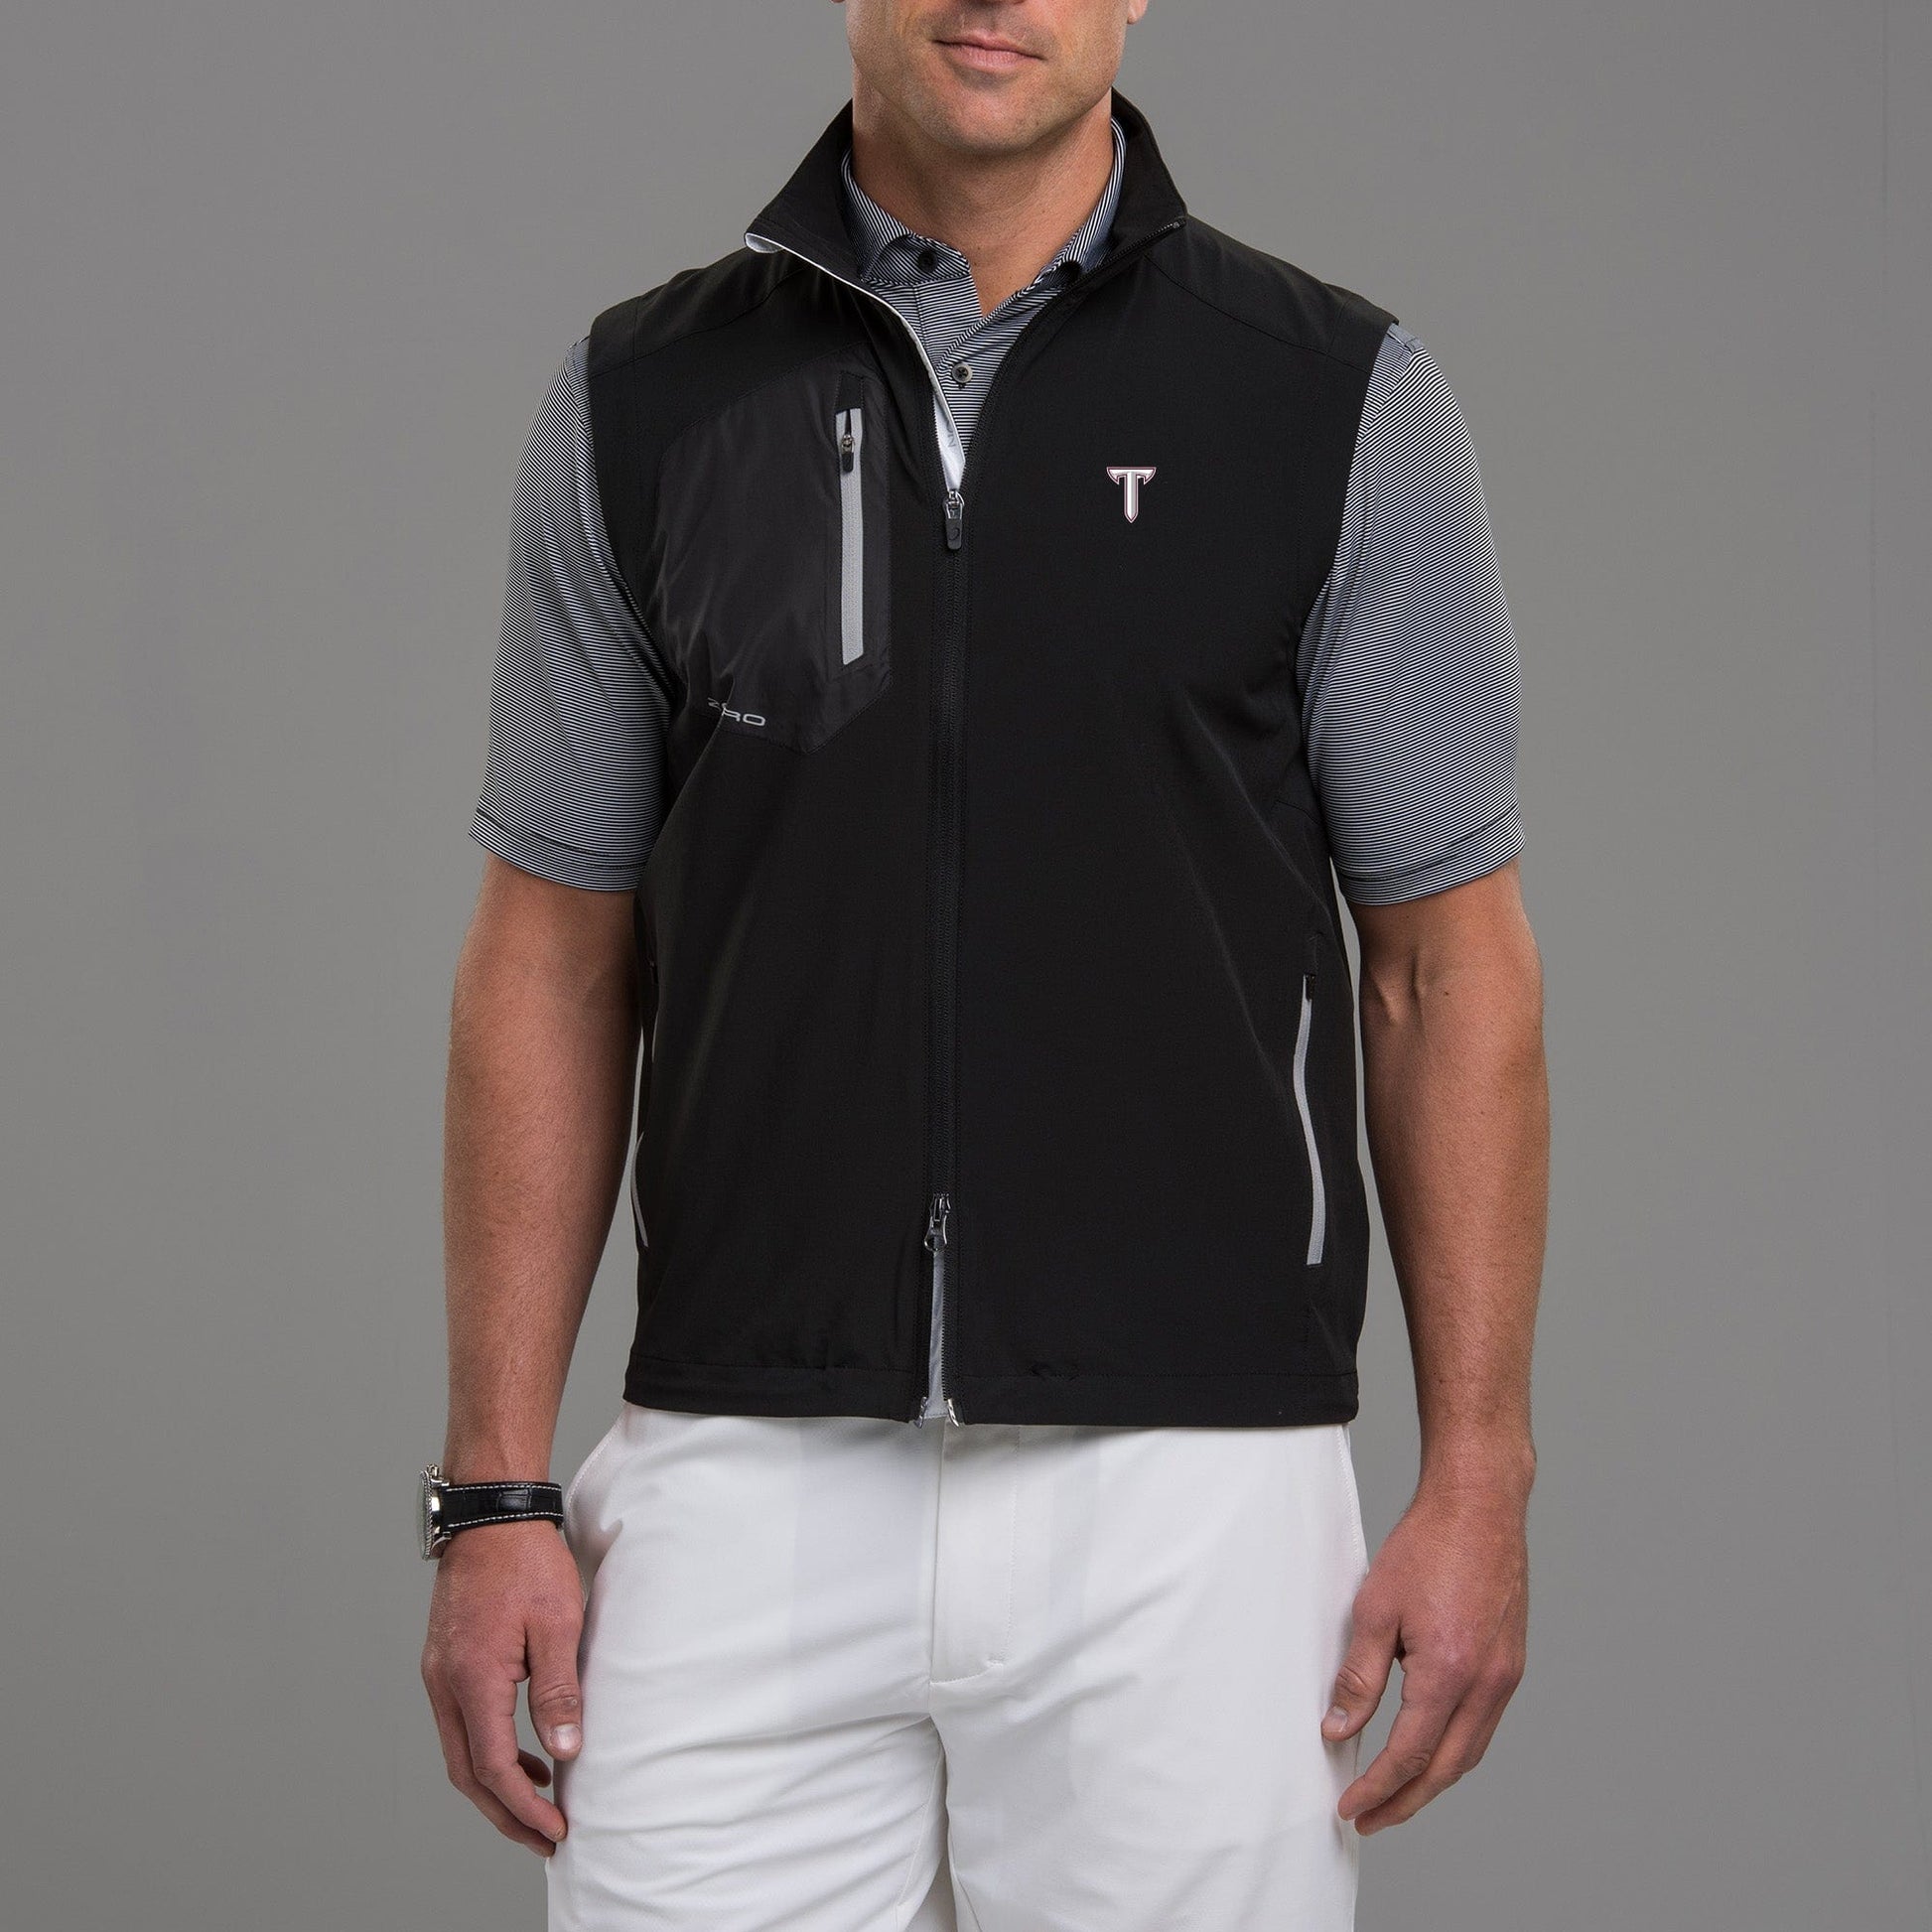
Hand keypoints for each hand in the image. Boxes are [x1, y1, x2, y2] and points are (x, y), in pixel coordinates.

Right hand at [421, 1520, 585, 1854]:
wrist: (491, 1514)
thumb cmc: (527, 1560)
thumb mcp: (557, 1623)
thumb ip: (559, 1690)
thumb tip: (565, 1752)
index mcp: (472, 1679)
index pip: (493, 1767)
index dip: (523, 1807)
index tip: (556, 1829)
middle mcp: (444, 1683)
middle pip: (468, 1773)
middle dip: (505, 1813)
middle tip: (544, 1838)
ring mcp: (439, 1673)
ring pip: (460, 1752)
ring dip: (495, 1786)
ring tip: (538, 1804)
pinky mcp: (445, 1662)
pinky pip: (461, 1724)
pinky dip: (488, 1750)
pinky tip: (523, 1752)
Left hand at [1322, 1477, 1528, 1833]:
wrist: (1481, 1505)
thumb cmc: (1428, 1547)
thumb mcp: (1376, 1609)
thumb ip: (1359, 1676)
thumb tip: (1339, 1730)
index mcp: (1451, 1674)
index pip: (1409, 1754)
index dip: (1377, 1788)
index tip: (1350, 1807)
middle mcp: (1487, 1684)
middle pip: (1445, 1768)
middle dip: (1405, 1801)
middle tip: (1369, 1819)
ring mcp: (1506, 1677)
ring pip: (1469, 1752)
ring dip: (1431, 1781)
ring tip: (1395, 1794)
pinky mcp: (1511, 1664)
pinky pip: (1482, 1726)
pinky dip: (1453, 1750)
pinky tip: (1429, 1747)